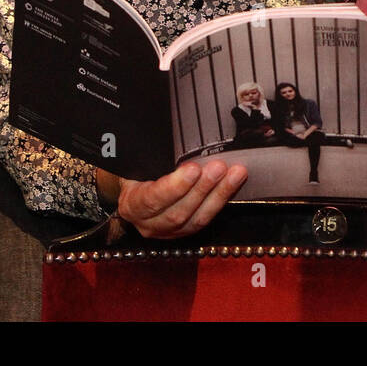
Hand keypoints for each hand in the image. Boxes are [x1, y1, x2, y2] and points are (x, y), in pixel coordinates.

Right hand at [101, 161, 246, 238]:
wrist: (135, 192)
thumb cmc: (135, 174)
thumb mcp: (134, 164)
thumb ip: (147, 156)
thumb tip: (153, 135)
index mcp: (132, 205)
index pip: (152, 200)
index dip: (173, 187)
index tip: (192, 169)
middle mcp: (148, 223)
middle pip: (178, 212)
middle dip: (202, 189)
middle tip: (218, 168)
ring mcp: (168, 231)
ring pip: (197, 219)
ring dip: (219, 194)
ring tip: (235, 174)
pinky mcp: (186, 230)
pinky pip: (206, 217)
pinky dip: (222, 199)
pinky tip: (234, 183)